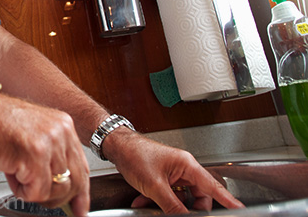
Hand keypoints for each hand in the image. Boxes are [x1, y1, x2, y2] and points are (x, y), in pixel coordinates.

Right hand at [0, 96, 89, 216]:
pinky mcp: (34, 157)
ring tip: (19, 177)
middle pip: (75, 181)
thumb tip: (62, 183)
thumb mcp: (34, 133)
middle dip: (60, 198)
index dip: (82, 191)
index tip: (80, 207)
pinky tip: (11, 174)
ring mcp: (49, 144)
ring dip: (35, 191)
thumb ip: (52, 155)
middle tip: (45, 201)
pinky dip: (21, 191)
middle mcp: (60, 132)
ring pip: (57, 190)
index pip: (82, 166)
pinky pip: (37, 193)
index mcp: (63, 125)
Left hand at [106, 131, 244, 213]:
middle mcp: (183, 169)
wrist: (116, 146)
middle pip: (198, 197)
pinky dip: (157, 202)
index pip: (214, 186)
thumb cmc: (134, 153)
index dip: (228, 200)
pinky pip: (167, 195)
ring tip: (151, 207)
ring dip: (168, 207)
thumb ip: (172, 206)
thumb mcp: (155, 186)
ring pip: (180, 199)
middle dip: (188, 209)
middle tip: (181, 215)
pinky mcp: (162, 178)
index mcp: (187, 165)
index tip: (240, 209)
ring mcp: (173, 174)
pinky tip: (143, 203)